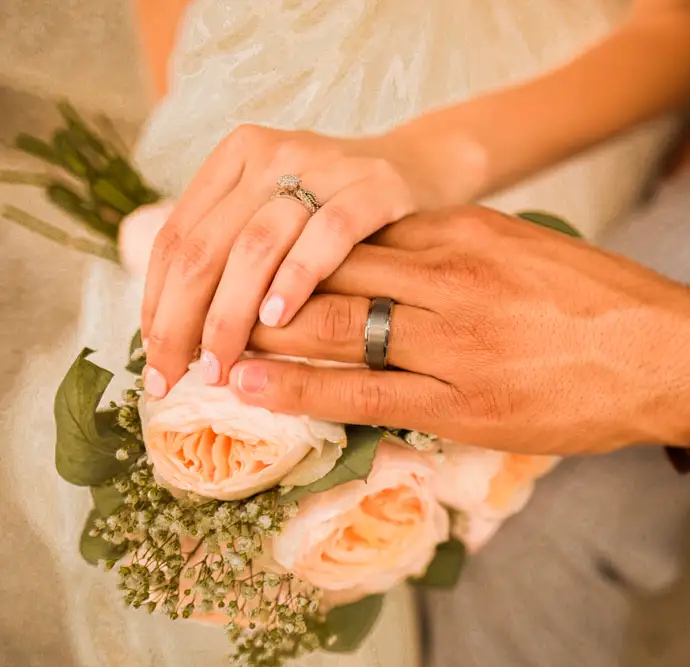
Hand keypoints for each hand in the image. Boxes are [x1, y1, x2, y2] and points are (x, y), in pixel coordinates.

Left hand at [140, 124, 467, 396]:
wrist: (423, 170)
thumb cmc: (340, 212)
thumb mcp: (279, 216)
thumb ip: (233, 253)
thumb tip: (175, 335)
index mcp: (237, 158)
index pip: (178, 238)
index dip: (157, 303)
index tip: (154, 361)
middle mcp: (272, 154)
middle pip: (206, 247)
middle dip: (182, 321)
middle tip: (177, 377)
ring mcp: (324, 166)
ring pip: (255, 246)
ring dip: (230, 314)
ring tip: (220, 364)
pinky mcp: (373, 186)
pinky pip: (326, 236)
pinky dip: (296, 279)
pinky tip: (278, 319)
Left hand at [229, 207, 689, 454]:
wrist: (669, 356)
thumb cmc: (604, 302)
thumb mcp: (528, 249)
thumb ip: (461, 252)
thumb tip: (400, 260)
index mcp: (467, 232)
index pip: (358, 231)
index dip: (296, 246)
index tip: (257, 256)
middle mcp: (452, 277)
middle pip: (331, 271)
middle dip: (263, 285)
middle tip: (208, 296)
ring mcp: (455, 341)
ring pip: (337, 328)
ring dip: (265, 334)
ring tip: (209, 342)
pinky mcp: (464, 401)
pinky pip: (365, 393)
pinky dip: (301, 389)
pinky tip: (253, 386)